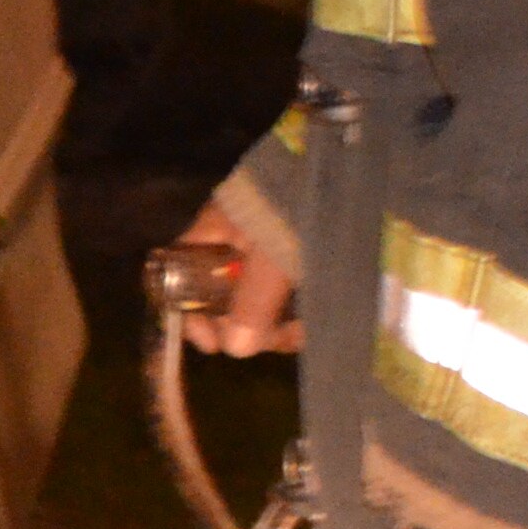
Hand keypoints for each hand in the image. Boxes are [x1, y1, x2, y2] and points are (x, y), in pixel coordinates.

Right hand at [173, 201, 301, 357]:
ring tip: (297, 335)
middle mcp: (235, 238)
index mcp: (215, 230)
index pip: (180, 273)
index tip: (211, 344)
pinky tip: (310, 323)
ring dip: (273, 322)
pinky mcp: (299, 252)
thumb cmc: (295, 213)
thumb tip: (235, 350)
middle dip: (242, 323)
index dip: (188, 311)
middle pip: (222, 291)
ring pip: (257, 294)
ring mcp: (267, 245)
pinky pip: (286, 289)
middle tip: (266, 343)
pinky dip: (294, 310)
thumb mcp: (272, 259)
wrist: (347, 178)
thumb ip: (251, 302)